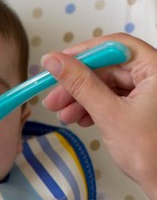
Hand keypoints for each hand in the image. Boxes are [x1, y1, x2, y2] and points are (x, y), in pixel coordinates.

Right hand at [41, 33, 156, 199]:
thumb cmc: (149, 152)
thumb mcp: (109, 114)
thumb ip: (81, 84)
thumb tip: (54, 62)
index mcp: (155, 68)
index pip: (114, 47)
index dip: (82, 54)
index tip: (56, 63)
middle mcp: (153, 75)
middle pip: (107, 68)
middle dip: (77, 84)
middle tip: (53, 98)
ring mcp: (147, 92)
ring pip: (106, 85)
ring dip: (81, 99)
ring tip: (62, 115)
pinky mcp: (140, 107)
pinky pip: (111, 99)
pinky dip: (92, 108)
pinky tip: (79, 119)